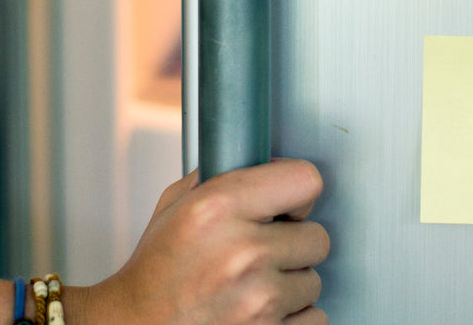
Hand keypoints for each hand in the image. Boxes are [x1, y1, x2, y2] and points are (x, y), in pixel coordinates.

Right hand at [68, 158, 329, 324]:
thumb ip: (218, 177)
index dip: (298, 192)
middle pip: (317, 237)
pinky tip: (264, 310)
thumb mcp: (175, 205)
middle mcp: (242, 251)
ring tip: (255, 283)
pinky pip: (314, 319)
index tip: (290, 203)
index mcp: (218, 207)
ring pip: (313, 281)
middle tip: (266, 249)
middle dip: (294, 242)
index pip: (304, 180)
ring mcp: (258, 300)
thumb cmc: (155, 272)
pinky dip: (294, 318)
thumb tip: (261, 163)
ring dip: (291, 283)